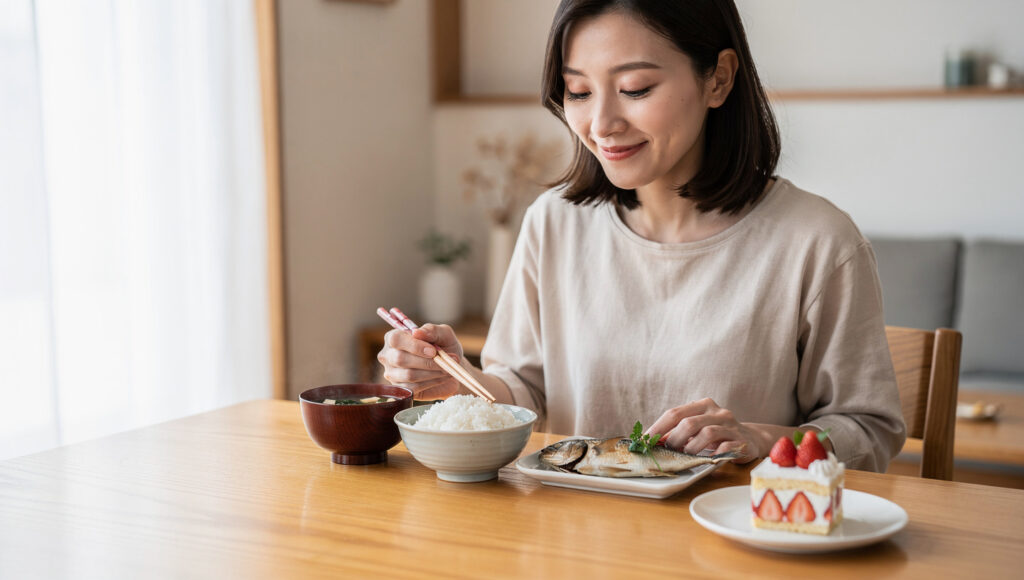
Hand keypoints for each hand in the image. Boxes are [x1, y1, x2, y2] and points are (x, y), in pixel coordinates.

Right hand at [377, 323, 463, 400]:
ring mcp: (392, 374)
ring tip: (447, 369)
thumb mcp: (443, 334)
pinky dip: (431, 382)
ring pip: (409, 375)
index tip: (433, 351)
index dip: (414, 345)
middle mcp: (388, 355)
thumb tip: (416, 332)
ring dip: (432, 372)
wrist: (452, 368)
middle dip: (426, 361)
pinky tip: (442, 377)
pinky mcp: (401, 388)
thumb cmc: (445, 346)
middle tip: (444, 361)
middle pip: (400, 359)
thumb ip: (431, 330)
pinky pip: (414, 387)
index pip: (396, 339)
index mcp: (395, 337)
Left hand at [646, 398, 766, 462]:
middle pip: (688, 423)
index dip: (658, 428)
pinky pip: (725, 447)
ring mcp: (731, 425)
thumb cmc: (717, 435)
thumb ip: (678, 431)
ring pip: (706, 433)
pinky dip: (712, 455)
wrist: (751, 439)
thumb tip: (651, 441)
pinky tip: (706, 460)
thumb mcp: (697, 429)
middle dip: (674, 440)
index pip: (674, 413)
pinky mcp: (742, 440)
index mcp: (702, 405)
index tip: (645, 441)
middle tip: (668, 453)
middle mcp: (717, 412)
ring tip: (686, 457)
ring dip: (691, 448)